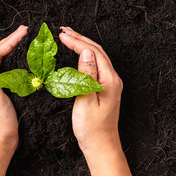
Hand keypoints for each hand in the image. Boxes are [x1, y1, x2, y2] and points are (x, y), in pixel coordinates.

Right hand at [59, 27, 123, 155]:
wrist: (101, 145)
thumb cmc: (92, 128)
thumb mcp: (86, 100)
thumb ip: (87, 75)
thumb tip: (86, 52)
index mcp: (109, 81)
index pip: (93, 52)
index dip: (77, 41)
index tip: (62, 35)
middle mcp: (113, 79)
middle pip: (97, 51)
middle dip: (80, 39)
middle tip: (63, 31)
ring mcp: (110, 83)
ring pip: (97, 57)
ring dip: (83, 45)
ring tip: (69, 37)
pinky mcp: (106, 88)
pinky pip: (96, 66)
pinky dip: (85, 57)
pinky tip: (78, 55)